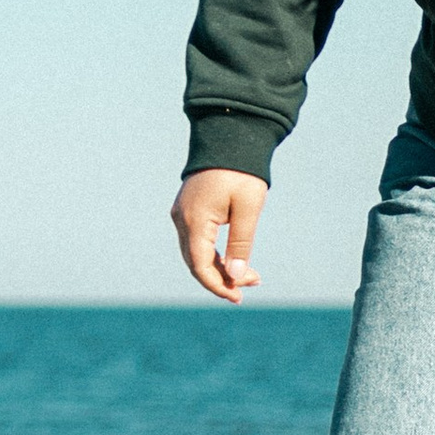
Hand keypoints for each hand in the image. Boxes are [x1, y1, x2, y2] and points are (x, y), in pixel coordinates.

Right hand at [172, 170, 267, 303]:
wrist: (229, 138)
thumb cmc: (242, 172)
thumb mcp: (248, 208)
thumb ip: (241, 242)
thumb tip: (236, 275)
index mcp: (194, 220)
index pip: (199, 265)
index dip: (217, 285)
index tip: (238, 297)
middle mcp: (181, 219)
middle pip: (196, 262)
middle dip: (222, 278)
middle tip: (253, 284)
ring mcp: (182, 214)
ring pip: (195, 253)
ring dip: (219, 267)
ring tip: (250, 276)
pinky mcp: (187, 210)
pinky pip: (196, 241)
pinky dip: (213, 254)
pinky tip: (233, 260)